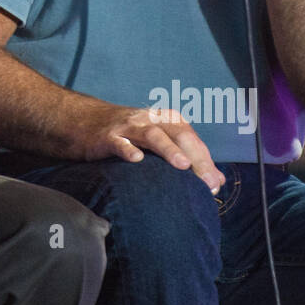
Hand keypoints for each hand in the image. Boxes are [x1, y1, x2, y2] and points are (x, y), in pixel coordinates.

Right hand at [76, 104, 224, 193]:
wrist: (86, 121)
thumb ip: (189, 157)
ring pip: (152, 135)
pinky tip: (136, 160)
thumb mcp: (161, 141)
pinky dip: (128, 149)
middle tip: (208, 183)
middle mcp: (151, 120)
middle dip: (196, 158)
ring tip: (183, 166)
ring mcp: (128, 127)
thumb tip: (218, 179)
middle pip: (179, 134)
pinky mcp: (107, 136)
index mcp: (167, 121)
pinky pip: (119, 142)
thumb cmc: (130, 135)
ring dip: (169, 149)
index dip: (206, 161)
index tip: (215, 184)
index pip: (192, 140)